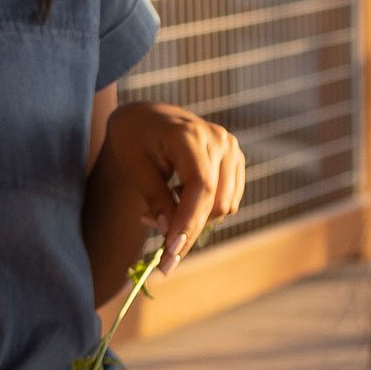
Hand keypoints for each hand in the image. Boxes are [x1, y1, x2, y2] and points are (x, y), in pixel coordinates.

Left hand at [90, 101, 247, 302]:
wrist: (148, 117)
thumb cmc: (135, 138)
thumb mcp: (136, 167)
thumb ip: (156, 199)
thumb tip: (170, 235)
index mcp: (189, 135)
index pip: (200, 186)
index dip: (189, 222)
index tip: (171, 252)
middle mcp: (218, 140)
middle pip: (215, 201)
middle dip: (189, 230)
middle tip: (161, 251)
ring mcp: (231, 149)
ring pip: (225, 206)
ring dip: (197, 220)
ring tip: (165, 210)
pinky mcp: (235, 160)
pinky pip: (229, 201)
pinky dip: (206, 211)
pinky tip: (182, 199)